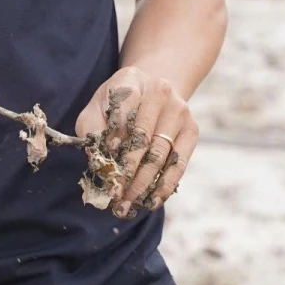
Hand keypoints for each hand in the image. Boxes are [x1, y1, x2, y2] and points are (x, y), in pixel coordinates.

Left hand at [73, 66, 197, 217]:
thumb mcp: (97, 107)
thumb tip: (100, 162)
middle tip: (115, 196)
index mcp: (131, 80)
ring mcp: (179, 111)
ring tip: (129, 204)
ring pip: (162, 153)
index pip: (123, 110)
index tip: (106, 162)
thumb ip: (93, 129)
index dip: (114, 137)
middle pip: (143, 137)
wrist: (153, 88)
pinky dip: (165, 184)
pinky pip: (180, 162)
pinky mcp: (192, 129)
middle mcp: (160, 92)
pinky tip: (152, 200)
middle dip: (128, 171)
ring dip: (145, 183)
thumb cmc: (118, 104)